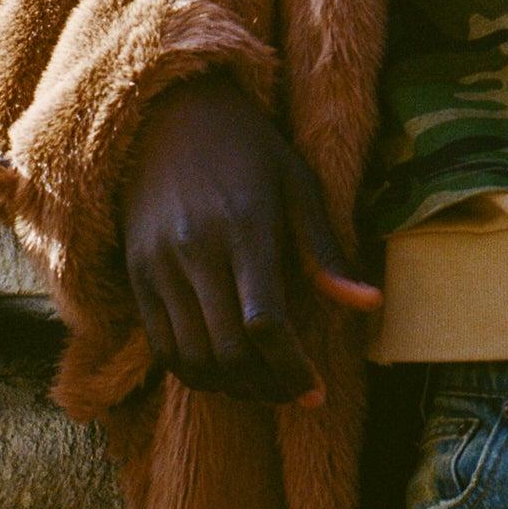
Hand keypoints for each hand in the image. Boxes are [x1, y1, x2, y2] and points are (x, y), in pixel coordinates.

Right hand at [120, 74, 381, 404]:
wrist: (168, 114)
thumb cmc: (248, 148)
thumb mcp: (298, 184)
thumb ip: (327, 251)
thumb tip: (371, 305)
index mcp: (245, 226)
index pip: (265, 323)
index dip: (292, 369)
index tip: (317, 391)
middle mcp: (195, 250)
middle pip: (228, 351)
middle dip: (267, 388)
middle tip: (296, 395)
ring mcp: (159, 265)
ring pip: (192, 358)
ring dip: (231, 389)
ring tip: (264, 387)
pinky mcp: (137, 274)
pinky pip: (162, 347)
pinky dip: (193, 373)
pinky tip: (225, 371)